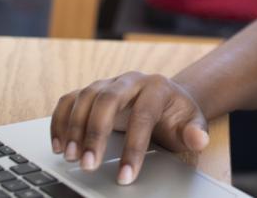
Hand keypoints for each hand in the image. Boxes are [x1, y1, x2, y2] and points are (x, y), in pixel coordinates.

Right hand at [50, 71, 208, 184]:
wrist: (166, 100)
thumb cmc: (176, 116)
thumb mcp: (191, 123)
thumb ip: (195, 132)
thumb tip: (198, 139)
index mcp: (157, 87)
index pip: (143, 115)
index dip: (133, 147)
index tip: (125, 176)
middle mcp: (130, 80)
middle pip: (108, 99)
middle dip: (95, 133)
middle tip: (88, 165)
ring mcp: (109, 83)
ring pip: (86, 97)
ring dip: (74, 127)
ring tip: (70, 157)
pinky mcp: (92, 91)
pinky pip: (70, 100)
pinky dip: (60, 120)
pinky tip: (58, 144)